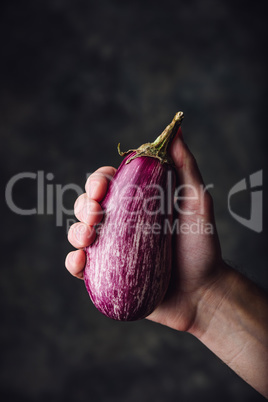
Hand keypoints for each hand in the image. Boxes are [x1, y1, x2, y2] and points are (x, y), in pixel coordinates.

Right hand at [65, 130, 224, 331]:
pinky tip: (80, 261)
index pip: (109, 183)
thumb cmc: (202, 246)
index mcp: (137, 203)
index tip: (102, 187)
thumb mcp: (197, 203)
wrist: (203, 292)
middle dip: (83, 205)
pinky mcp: (108, 274)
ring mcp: (112, 249)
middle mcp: (121, 223)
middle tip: (94, 215)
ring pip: (79, 233)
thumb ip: (186, 167)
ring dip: (75, 231)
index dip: (98, 180)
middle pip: (88, 205)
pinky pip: (81, 266)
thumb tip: (176, 131)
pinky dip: (73, 262)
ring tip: (88, 238)